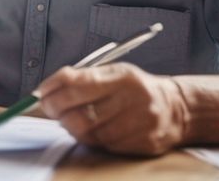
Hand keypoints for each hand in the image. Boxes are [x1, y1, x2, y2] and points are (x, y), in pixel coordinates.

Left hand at [37, 63, 189, 155]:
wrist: (177, 108)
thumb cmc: (135, 89)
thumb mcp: (113, 73)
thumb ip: (83, 78)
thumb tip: (46, 90)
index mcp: (123, 77)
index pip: (79, 83)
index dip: (53, 89)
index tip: (40, 93)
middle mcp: (133, 99)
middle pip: (80, 112)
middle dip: (56, 111)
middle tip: (49, 109)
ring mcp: (139, 123)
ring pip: (89, 132)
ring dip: (70, 126)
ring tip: (69, 119)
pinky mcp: (142, 143)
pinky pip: (103, 145)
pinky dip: (89, 138)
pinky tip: (90, 130)